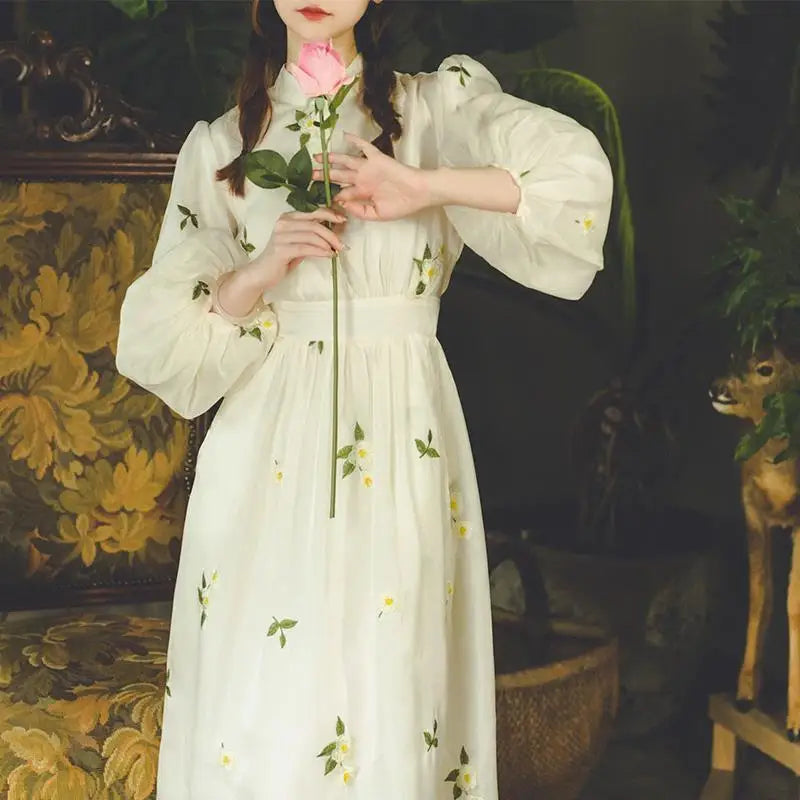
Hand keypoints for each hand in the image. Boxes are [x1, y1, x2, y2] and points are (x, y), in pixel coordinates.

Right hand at [217, 208, 346, 316]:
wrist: (262, 273)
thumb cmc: (283, 258)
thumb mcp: (300, 243)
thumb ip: (313, 236)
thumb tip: (336, 232)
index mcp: (288, 217)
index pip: (313, 211)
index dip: (330, 214)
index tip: (343, 220)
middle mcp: (283, 222)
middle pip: (314, 223)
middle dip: (332, 234)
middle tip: (342, 245)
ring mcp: (281, 235)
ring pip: (311, 235)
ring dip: (328, 244)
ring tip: (336, 252)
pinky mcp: (281, 249)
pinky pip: (306, 248)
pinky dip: (320, 252)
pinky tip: (329, 256)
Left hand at [312, 132, 431, 221]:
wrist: (418, 193)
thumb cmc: (400, 206)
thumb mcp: (377, 215)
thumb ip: (359, 211)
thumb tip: (342, 204)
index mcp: (362, 193)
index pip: (342, 192)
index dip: (330, 194)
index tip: (315, 195)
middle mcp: (362, 179)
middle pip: (339, 176)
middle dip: (324, 175)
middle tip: (309, 175)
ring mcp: (368, 168)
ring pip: (346, 161)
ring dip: (331, 159)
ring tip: (317, 157)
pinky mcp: (376, 159)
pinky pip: (364, 147)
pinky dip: (355, 140)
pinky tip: (344, 135)